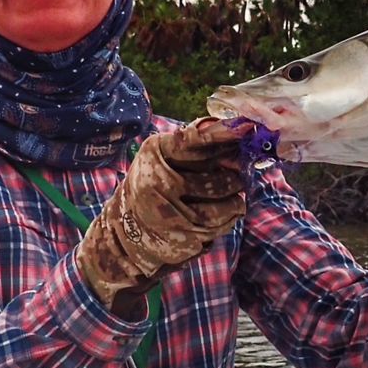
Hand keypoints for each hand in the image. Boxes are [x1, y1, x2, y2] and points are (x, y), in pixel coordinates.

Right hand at [77, 118, 247, 314]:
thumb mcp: (159, 157)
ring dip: (235, 200)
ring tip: (233, 194)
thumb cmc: (149, 187)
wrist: (122, 235)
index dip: (223, 134)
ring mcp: (171, 214)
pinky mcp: (183, 240)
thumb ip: (192, 142)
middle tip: (238, 173)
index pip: (194, 140)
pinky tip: (224, 213)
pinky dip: (228, 219)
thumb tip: (234, 130)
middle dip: (233, 176)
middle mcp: (160, 183)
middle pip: (216, 178)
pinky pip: (220, 227)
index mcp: (154, 154)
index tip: (246, 127)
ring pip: (224, 206)